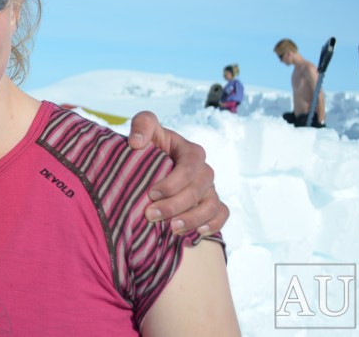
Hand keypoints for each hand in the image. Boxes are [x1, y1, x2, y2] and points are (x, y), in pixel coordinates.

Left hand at [128, 111, 229, 235]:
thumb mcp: (145, 127)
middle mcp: (204, 171)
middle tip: (151, 215)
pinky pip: (221, 215)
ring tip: (171, 229)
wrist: (150, 164)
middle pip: (199, 190)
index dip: (173, 183)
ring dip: (192, 219)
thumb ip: (142, 125)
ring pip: (211, 205)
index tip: (151, 193)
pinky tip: (195, 234)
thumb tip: (137, 142)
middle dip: (175, 205)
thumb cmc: (149, 145)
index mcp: (191, 151)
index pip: (190, 167)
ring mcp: (209, 189)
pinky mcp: (210, 203)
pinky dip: (213, 225)